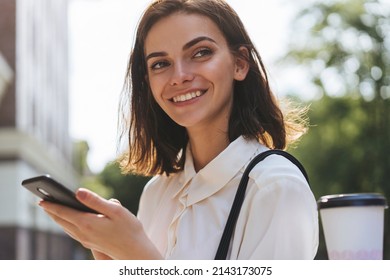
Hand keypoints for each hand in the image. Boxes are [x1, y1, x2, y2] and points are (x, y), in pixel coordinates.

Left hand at [39, 188, 161, 259]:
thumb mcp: (115, 210)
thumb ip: (95, 200)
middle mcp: (83, 233)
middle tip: (42, 201)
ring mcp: (86, 240)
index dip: (51, 205)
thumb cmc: (129, 229)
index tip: (40, 199)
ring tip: (52, 209)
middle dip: (51, 211)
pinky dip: (66, 224)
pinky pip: (73, 232)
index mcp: (87, 223)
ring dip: (58, 218)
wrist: (135, 251)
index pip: (63, 212)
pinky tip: (69, 221)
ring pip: (66, 227)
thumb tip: (78, 191)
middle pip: (62, 220)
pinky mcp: (91, 243)